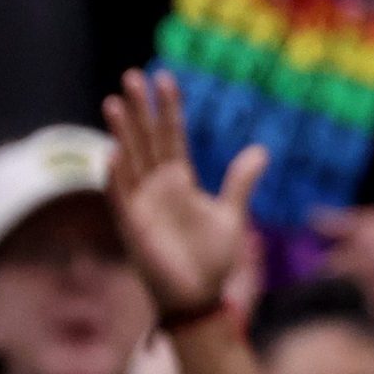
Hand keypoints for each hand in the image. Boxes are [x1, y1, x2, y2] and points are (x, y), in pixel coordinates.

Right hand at [103, 69, 267, 317]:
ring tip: (114, 102)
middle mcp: (157, 187)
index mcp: (180, 181)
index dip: (168, 108)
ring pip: (130, 160)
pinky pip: (121, 197)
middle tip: (131, 75)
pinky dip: (116, 176)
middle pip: (146, 139)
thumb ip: (241, 181)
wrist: (200, 297)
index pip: (171, 135)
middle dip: (139, 109)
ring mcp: (142, 205)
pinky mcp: (133, 227)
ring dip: (122, 133)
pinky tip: (112, 153)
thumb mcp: (232, 214)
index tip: (164, 77)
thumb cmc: (212, 259)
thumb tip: (261, 150)